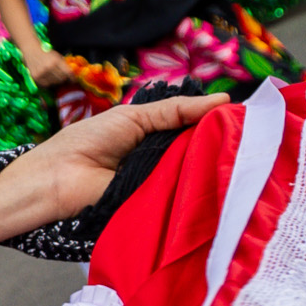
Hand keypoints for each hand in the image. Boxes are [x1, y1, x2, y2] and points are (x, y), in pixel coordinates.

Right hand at [21, 45, 74, 92]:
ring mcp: (41, 73)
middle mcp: (48, 68)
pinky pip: (46, 85)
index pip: (68, 72)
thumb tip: (72, 75)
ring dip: (56, 81)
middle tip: (63, 77)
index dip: (72, 77)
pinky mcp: (36, 78)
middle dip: (64, 79)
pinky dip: (49, 83)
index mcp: (55, 61)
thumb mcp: (57, 56)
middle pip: (62, 79)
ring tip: (54, 76)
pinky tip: (48, 78)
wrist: (31, 50)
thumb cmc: (46, 53)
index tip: (73, 80)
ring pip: (55, 83)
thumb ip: (64, 65)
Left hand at [23, 91, 228, 210]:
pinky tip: (215, 181)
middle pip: (199, 153)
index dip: (216, 124)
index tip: (245, 120)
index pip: (195, 129)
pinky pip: (181, 198)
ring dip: (208, 167)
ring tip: (238, 157)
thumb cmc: (88, 141)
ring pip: (194, 175)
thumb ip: (176, 110)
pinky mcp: (157, 207)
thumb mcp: (135, 116)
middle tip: (248, 140)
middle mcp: (162, 161)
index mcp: (156, 136)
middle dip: (219, 145)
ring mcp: (161, 184)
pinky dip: (194, 191)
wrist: (57, 178)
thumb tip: (223, 99)